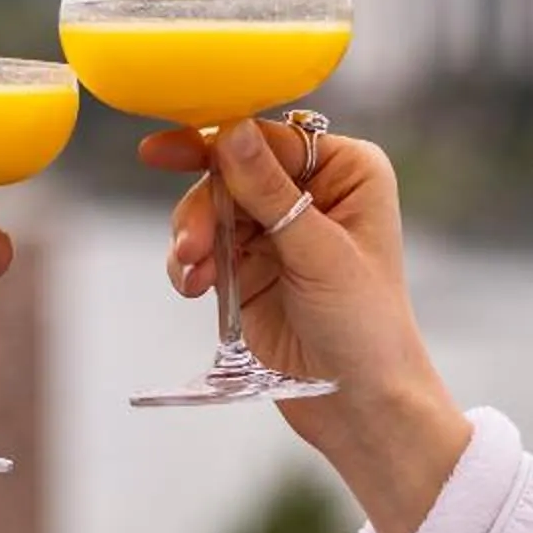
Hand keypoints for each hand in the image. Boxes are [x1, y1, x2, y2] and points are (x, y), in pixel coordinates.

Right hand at [148, 119, 469, 532]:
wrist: (358, 403)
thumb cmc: (365, 326)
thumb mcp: (319, 253)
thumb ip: (270, 192)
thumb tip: (231, 129)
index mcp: (347, 172)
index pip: (271, 139)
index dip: (220, 141)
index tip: (168, 149)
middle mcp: (313, 193)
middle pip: (232, 170)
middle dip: (203, 205)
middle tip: (189, 243)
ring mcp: (278, 231)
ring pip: (211, 209)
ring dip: (192, 238)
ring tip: (191, 274)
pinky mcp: (250, 269)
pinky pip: (204, 248)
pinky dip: (189, 264)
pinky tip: (192, 287)